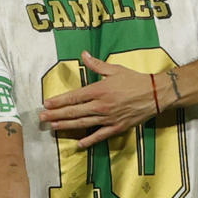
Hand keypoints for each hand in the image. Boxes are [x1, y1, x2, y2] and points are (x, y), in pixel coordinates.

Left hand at [37, 51, 159, 146]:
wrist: (155, 94)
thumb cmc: (134, 80)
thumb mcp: (114, 69)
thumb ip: (96, 64)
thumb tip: (83, 54)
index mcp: (99, 90)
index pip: (74, 97)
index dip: (59, 101)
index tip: (47, 104)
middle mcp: (101, 105)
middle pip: (74, 112)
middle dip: (56, 115)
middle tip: (42, 118)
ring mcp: (108, 118)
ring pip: (83, 124)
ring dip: (66, 126)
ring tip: (53, 127)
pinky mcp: (117, 127)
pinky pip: (100, 135)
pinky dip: (89, 140)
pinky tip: (79, 144)